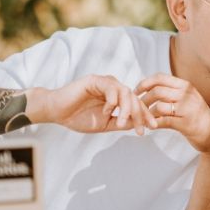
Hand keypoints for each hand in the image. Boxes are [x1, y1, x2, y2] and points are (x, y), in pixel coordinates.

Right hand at [27, 74, 156, 133]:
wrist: (56, 112)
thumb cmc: (78, 117)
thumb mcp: (104, 124)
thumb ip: (121, 122)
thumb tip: (139, 124)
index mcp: (117, 97)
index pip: (136, 104)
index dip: (145, 115)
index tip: (152, 128)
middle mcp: (113, 87)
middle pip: (134, 97)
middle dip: (140, 113)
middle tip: (141, 128)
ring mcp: (104, 82)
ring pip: (125, 92)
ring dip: (126, 109)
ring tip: (121, 123)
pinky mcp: (95, 80)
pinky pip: (111, 87)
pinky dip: (112, 100)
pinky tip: (107, 111)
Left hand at [133, 73, 209, 155]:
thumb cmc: (196, 116)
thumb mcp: (187, 98)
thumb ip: (171, 91)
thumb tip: (147, 87)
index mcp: (185, 85)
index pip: (159, 78)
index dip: (144, 83)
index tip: (135, 92)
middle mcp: (187, 94)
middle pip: (156, 91)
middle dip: (142, 100)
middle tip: (136, 108)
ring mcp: (187, 108)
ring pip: (158, 106)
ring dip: (146, 113)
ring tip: (141, 118)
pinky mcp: (185, 123)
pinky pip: (163, 121)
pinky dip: (152, 124)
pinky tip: (149, 126)